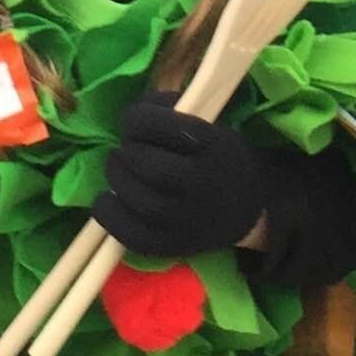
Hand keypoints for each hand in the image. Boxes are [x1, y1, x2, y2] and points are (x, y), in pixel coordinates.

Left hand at [92, 88, 267, 260]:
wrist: (247, 206)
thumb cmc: (217, 156)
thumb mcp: (209, 122)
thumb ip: (169, 109)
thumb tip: (131, 117)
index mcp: (213, 146)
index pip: (163, 127)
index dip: (137, 119)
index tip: (134, 121)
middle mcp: (202, 185)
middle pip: (147, 165)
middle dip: (128, 150)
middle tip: (129, 148)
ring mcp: (187, 220)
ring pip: (137, 198)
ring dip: (117, 177)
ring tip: (121, 169)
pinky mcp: (172, 246)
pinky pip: (130, 234)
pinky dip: (109, 215)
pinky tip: (108, 198)